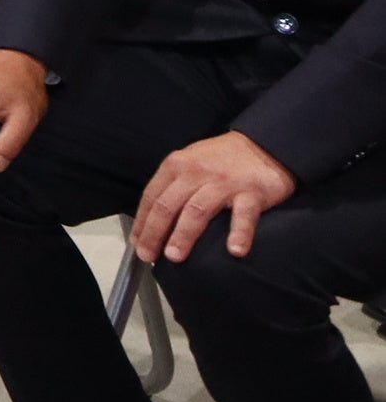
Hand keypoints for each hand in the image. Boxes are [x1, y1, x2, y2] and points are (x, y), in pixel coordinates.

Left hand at [132, 132, 295, 265]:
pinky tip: (235, 251)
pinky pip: (244, 215)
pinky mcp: (251, 193)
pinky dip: (239, 233)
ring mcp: (223, 183)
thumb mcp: (190, 163)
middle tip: (149, 256)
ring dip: (184, 235)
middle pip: (168, 205)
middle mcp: (195, 173)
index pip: (151, 196)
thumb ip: (174, 186)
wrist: (263, 144)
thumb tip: (154, 219)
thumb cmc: (221, 159)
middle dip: (154, 232)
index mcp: (176, 166)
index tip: (137, 244)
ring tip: (175, 257)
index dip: (142, 222)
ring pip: (197, 210)